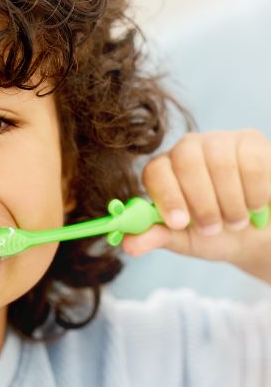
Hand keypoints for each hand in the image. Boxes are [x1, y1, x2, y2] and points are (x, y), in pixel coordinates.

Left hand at [121, 129, 270, 283]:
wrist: (257, 235)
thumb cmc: (214, 233)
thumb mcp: (184, 239)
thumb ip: (158, 237)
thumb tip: (129, 245)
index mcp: (164, 169)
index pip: (155, 171)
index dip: (166, 196)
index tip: (179, 223)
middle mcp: (187, 148)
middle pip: (186, 162)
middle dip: (202, 203)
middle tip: (212, 229)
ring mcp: (219, 140)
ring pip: (221, 164)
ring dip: (231, 203)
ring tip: (235, 222)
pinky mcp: (251, 141)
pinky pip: (252, 164)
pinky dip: (256, 193)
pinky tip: (256, 205)